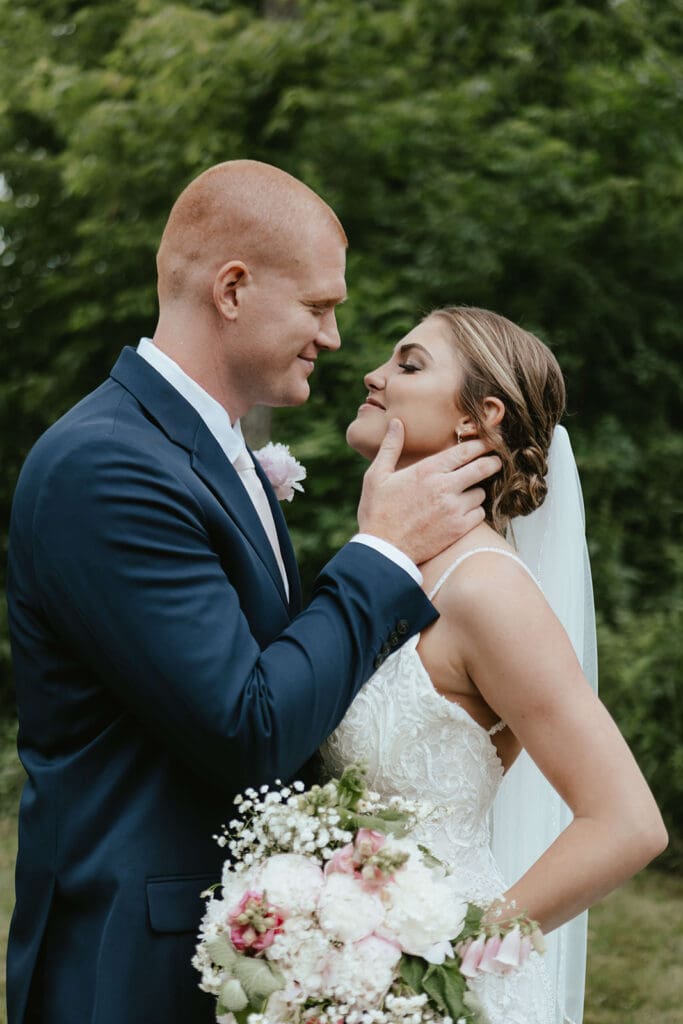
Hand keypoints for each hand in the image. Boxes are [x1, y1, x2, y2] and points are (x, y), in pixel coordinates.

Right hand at [357, 419, 500, 564]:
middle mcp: (444, 487)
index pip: (465, 450)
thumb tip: (397, 423)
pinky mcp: (458, 529)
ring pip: (481, 492)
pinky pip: (479, 514)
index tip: (490, 441)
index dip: (482, 443)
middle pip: (483, 468)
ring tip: (467, 491)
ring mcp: (454, 509)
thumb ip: (391, 447)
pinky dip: (474, 511)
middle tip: (496, 461)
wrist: (383, 551)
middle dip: (493, 462)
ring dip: (477, 490)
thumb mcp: (376, 476)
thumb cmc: (377, 512)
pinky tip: (463, 511)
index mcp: (427, 471)